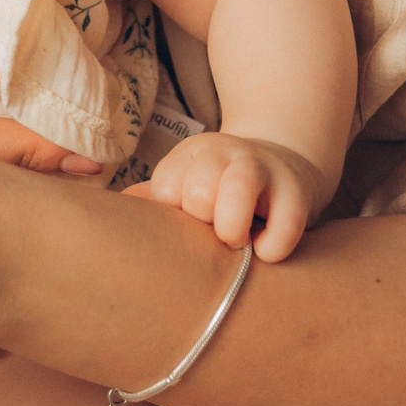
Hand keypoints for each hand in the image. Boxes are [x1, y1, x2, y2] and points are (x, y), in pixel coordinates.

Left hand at [123, 132, 321, 260]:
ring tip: (235, 243)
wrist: (288, 165)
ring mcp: (265, 168)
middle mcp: (227, 153)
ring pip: (239, 188)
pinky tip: (264, 252)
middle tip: (214, 232)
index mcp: (192, 153)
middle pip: (199, 190)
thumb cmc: (223, 189)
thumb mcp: (187, 184)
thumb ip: (153, 200)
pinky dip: (271, 249)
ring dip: (232, 226)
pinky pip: (284, 226)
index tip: (188, 222)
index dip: (174, 215)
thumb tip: (108, 215)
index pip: (165, 189)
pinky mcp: (298, 194)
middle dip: (203, 221)